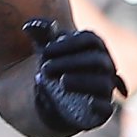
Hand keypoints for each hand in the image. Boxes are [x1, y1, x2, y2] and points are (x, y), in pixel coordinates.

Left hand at [23, 20, 124, 136]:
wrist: (56, 96)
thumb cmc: (56, 66)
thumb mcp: (48, 50)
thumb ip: (41, 35)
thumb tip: (29, 26)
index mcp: (95, 49)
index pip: (90, 40)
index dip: (69, 44)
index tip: (45, 51)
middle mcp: (105, 68)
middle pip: (97, 61)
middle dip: (71, 62)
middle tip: (45, 67)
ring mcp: (104, 89)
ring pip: (103, 84)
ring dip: (82, 82)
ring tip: (62, 82)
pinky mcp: (101, 110)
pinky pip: (107, 108)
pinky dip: (98, 105)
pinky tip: (86, 102)